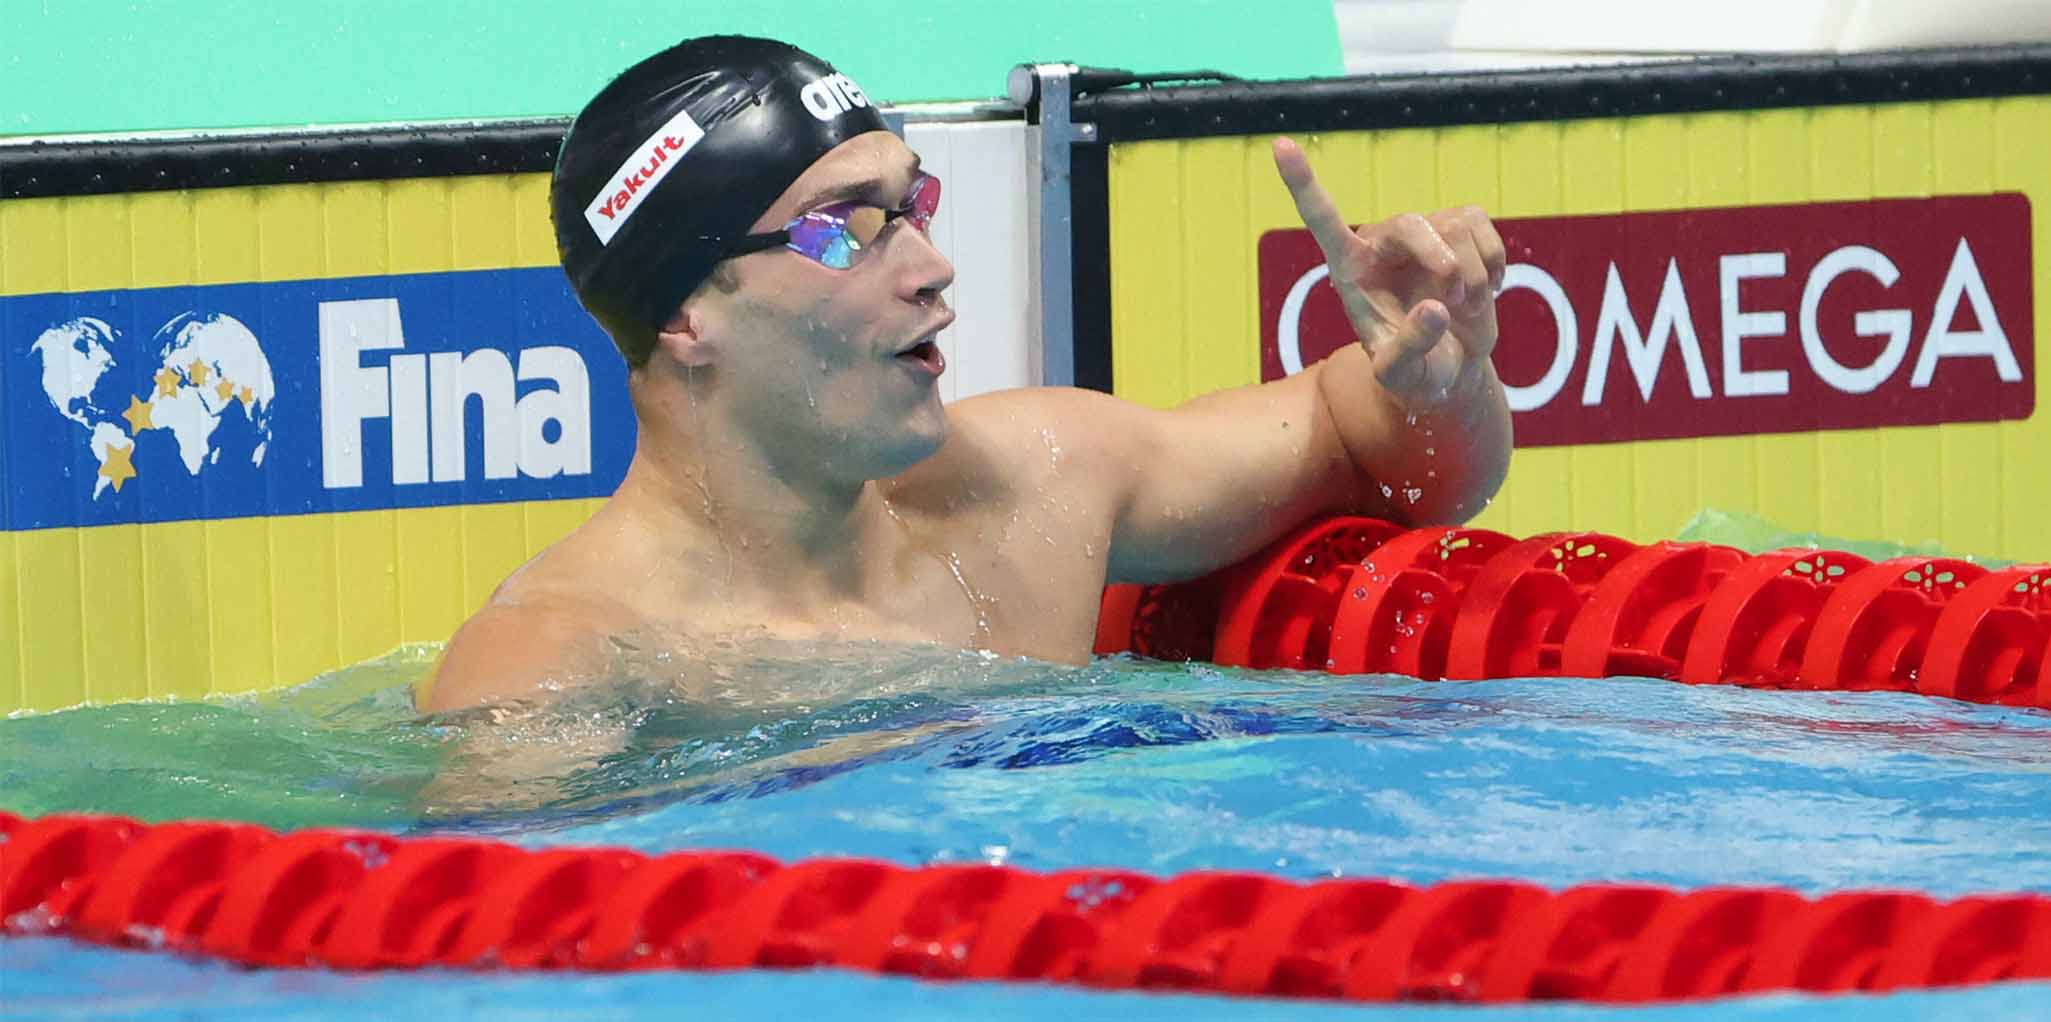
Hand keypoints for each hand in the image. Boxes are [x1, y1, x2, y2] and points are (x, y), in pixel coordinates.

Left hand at [1272, 137, 1505, 406]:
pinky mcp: (1459, 229)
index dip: (1302, 183)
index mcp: (1350, 269)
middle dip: (1443, 262)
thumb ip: (1410, 349)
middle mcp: (1381, 243)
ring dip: (1474, 275)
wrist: (1450, 368)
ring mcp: (1422, 232)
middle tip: (1455, 302)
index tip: (1280, 146)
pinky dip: (1494, 264)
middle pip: (1413, 223)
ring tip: (1465, 307)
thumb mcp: (1403, 377)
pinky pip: (1483, 226)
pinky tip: (1485, 291)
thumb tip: (1435, 309)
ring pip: (1457, 225)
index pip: (1322, 218)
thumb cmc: (1414, 374)